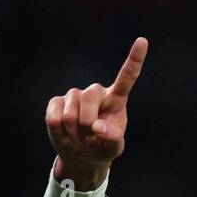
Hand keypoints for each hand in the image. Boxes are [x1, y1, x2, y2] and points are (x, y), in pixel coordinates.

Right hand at [45, 36, 148, 188]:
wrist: (81, 156)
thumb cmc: (102, 148)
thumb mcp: (114, 150)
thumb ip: (113, 139)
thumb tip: (98, 127)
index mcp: (116, 99)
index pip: (126, 78)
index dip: (134, 60)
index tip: (142, 41)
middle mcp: (95, 92)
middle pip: (89, 97)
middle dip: (86, 123)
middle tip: (89, 136)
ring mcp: (75, 95)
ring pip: (70, 113)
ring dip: (74, 133)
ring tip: (79, 137)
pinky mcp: (57, 102)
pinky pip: (54, 119)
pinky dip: (59, 133)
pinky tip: (65, 134)